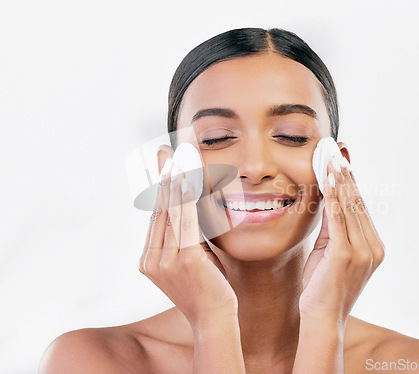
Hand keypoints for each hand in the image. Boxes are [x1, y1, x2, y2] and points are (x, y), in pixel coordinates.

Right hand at [139, 145, 237, 327]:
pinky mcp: (184, 260)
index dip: (160, 190)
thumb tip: (189, 207)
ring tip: (175, 159)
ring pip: (170, 213)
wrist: (215, 319)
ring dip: (174, 183)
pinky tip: (187, 181)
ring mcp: (165, 261)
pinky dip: (186, 200)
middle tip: (164, 152)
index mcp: (149, 260)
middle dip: (162, 179)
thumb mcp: (192, 258)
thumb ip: (186, 235)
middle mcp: (151, 259)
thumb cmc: (207, 288)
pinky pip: (186, 222)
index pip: (156, 217)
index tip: (162, 168)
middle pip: (159, 210)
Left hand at [299, 155, 384, 325]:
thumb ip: (333, 228)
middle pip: (358, 203)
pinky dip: (334, 197)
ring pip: (350, 207)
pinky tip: (329, 181)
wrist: (322, 316)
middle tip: (335, 153)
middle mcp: (373, 247)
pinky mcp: (346, 254)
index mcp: (373, 246)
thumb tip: (329, 201)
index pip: (361, 208)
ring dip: (340, 181)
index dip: (351, 184)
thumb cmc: (323, 286)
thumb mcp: (330, 251)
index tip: (342, 163)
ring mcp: (362, 251)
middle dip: (345, 176)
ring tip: (331, 160)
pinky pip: (339, 219)